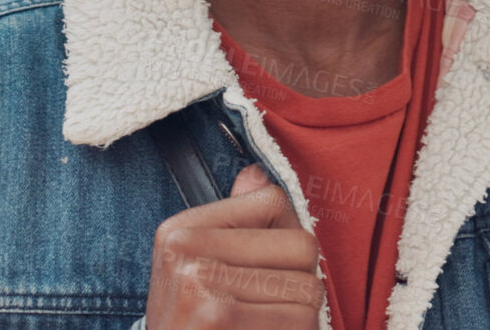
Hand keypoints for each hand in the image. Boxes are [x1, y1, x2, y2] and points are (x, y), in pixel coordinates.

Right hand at [144, 163, 323, 328]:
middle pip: (301, 244)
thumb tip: (256, 175)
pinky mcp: (217, 317)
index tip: (262, 268)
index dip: (284, 237)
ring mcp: (198, 284)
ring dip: (299, 317)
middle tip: (268, 307)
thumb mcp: (198, 271)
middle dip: (300, 281)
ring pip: (310, 288)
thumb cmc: (193, 327)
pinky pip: (301, 319)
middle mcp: (184, 250)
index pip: (273, 201)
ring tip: (264, 326)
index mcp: (179, 229)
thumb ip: (234, 224)